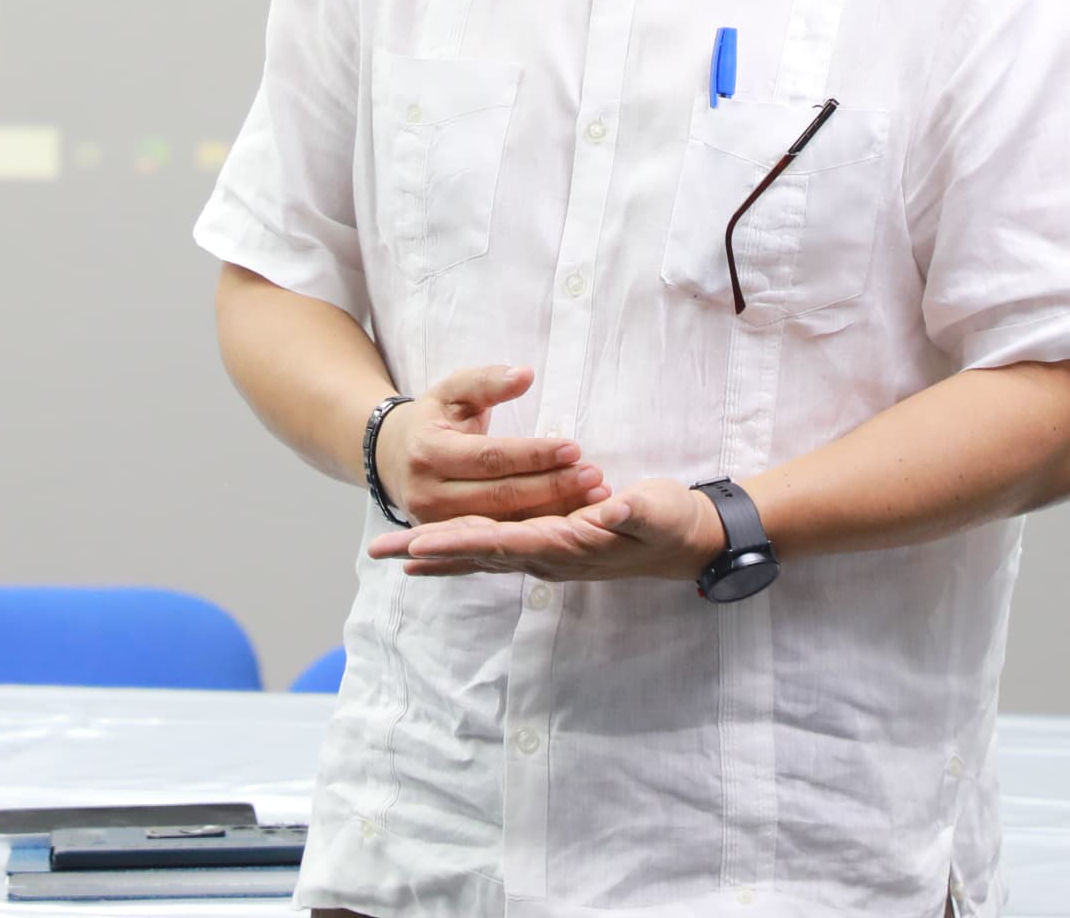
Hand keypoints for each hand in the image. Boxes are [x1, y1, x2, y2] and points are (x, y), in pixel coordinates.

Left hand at [366, 476, 725, 582]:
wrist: (690, 543)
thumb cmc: (674, 522)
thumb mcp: (660, 511)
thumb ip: (632, 512)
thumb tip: (606, 512)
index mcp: (568, 546)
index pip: (504, 545)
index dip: (460, 544)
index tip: (419, 545)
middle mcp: (547, 559)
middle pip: (477, 554)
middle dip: (427, 551)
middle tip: (379, 549)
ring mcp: (545, 557)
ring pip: (478, 555)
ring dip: (433, 554)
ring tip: (388, 553)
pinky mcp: (547, 548)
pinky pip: (492, 553)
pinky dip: (458, 553)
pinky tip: (431, 556)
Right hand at [376, 365, 608, 525]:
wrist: (391, 458)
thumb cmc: (433, 419)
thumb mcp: (452, 391)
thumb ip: (487, 381)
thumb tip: (525, 374)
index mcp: (429, 452)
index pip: (491, 457)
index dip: (534, 455)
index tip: (575, 448)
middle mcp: (429, 494)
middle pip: (501, 496)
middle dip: (552, 487)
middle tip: (595, 476)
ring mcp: (437, 525)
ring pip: (504, 522)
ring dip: (553, 512)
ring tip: (593, 497)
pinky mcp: (450, 542)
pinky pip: (500, 536)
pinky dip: (537, 527)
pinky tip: (571, 516)